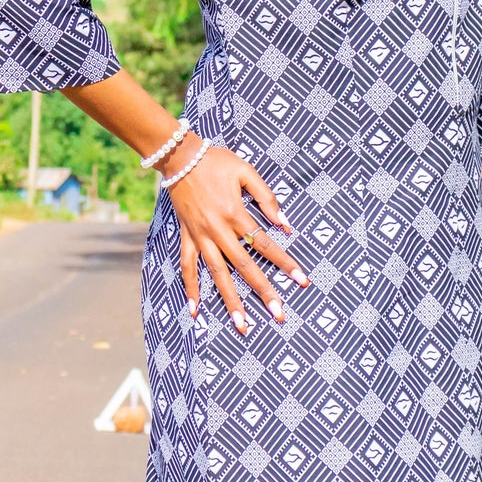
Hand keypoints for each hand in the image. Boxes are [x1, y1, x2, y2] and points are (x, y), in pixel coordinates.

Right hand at [166, 139, 307, 330]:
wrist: (179, 157)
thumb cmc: (216, 161)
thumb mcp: (246, 172)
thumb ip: (266, 197)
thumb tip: (284, 224)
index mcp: (236, 214)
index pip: (266, 244)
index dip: (285, 263)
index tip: (302, 281)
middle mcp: (218, 230)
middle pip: (245, 267)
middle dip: (264, 292)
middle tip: (279, 315)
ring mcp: (200, 237)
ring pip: (217, 274)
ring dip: (230, 301)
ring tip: (242, 325)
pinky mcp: (187, 237)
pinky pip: (187, 267)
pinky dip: (191, 288)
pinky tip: (195, 310)